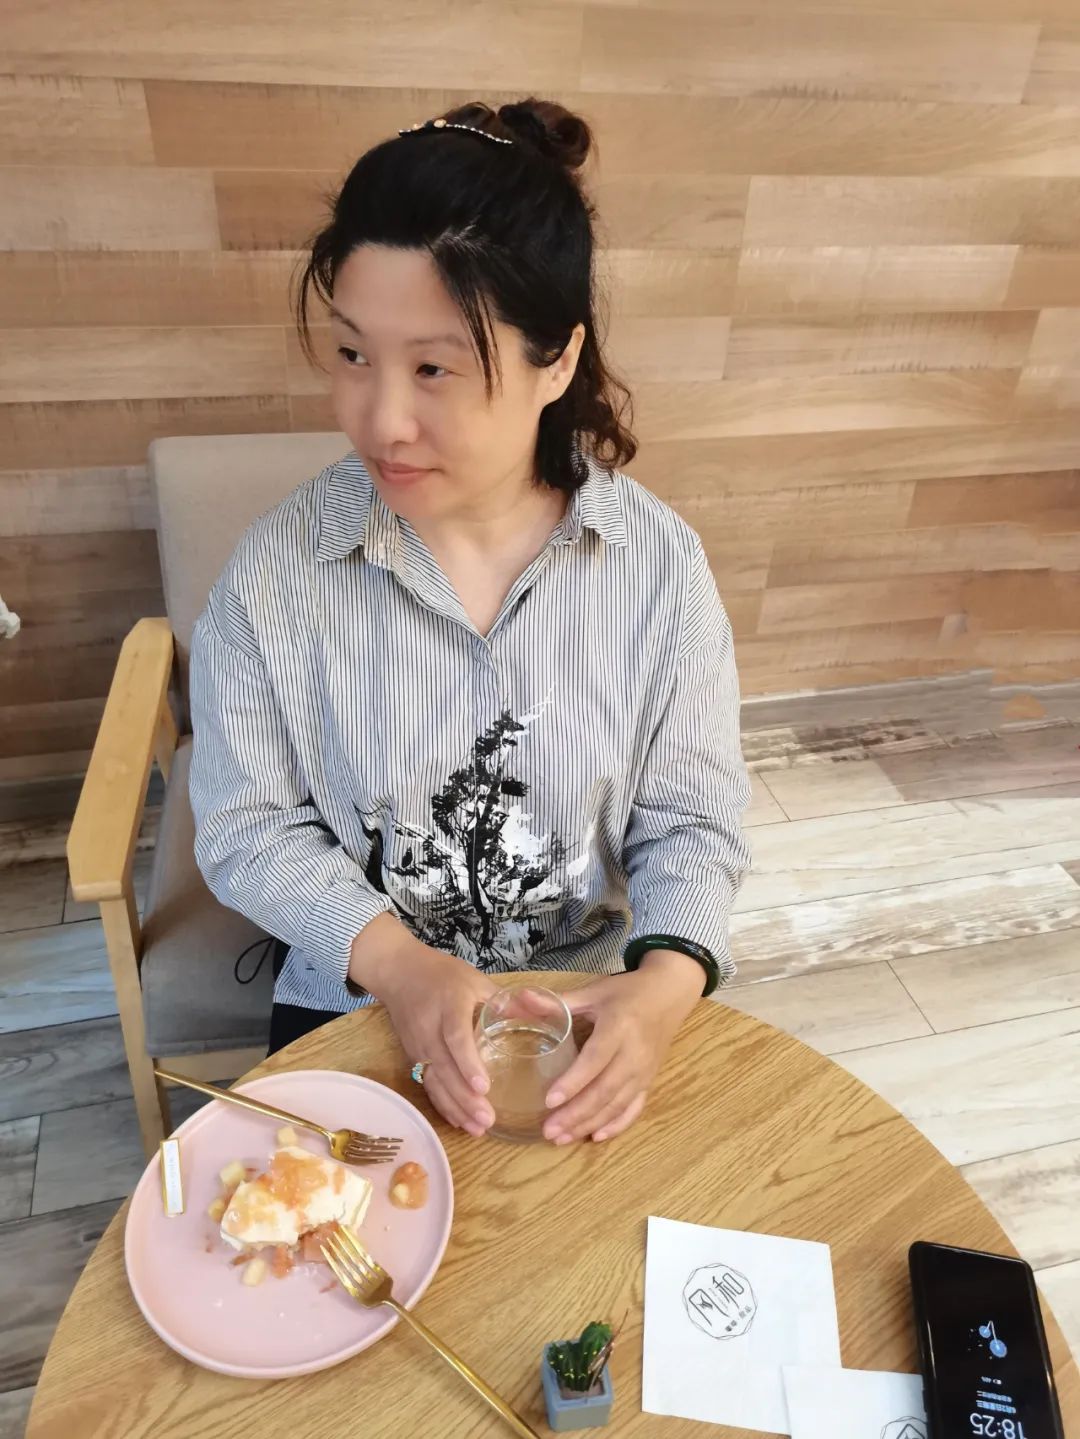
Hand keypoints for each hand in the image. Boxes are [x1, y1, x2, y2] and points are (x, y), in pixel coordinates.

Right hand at [349, 915, 496, 1135]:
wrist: (398, 973)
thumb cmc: (442, 974)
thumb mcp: (475, 980)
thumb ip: (504, 1001)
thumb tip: (540, 1017)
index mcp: (449, 1005)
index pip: (456, 1037)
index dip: (468, 1063)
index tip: (484, 1087)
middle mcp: (429, 1029)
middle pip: (445, 1068)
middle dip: (465, 1098)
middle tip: (488, 1121)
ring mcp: (418, 1046)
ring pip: (435, 1082)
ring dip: (455, 1108)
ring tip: (478, 1129)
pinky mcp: (413, 1057)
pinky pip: (428, 1085)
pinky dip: (443, 1105)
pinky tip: (459, 1122)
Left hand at [542, 950, 703, 1144]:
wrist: (670, 994)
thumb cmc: (627, 992)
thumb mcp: (593, 991)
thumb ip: (557, 1001)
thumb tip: (520, 999)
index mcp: (619, 1027)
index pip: (595, 1060)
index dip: (573, 1082)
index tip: (549, 1100)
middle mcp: (634, 1053)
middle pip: (605, 1090)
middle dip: (576, 1114)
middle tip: (549, 1130)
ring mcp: (644, 1071)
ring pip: (617, 1104)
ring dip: (590, 1124)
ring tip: (562, 1138)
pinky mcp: (649, 1080)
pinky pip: (634, 1108)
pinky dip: (616, 1125)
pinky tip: (596, 1136)